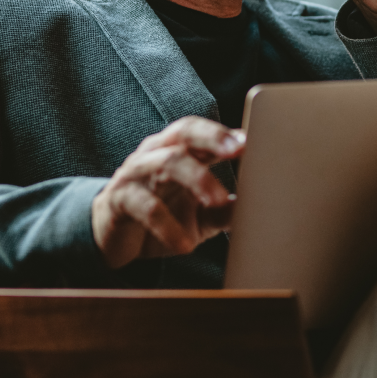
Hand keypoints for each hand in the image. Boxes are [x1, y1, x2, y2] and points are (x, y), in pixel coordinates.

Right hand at [92, 116, 242, 268]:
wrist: (114, 239)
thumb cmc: (164, 217)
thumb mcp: (202, 217)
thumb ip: (227, 210)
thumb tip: (262, 211)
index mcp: (180, 151)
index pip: (202, 132)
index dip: (225, 133)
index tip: (252, 141)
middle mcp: (157, 153)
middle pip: (183, 133)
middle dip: (211, 137)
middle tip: (237, 149)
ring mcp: (136, 173)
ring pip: (166, 162)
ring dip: (197, 179)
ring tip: (219, 200)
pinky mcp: (118, 199)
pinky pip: (144, 206)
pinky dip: (167, 225)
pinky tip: (185, 245)